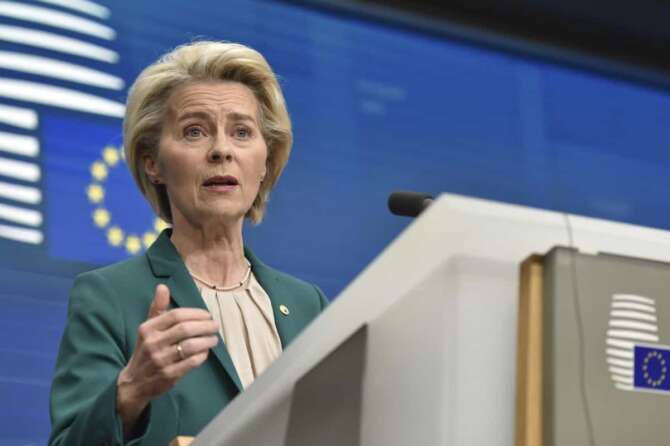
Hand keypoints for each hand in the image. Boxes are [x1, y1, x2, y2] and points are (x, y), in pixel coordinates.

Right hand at [116, 284, 218, 433]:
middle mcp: (153, 343)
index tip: (207, 315)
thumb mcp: (147, 329)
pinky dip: (202, 355)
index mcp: (148, 329)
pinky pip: (191, 362)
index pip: (176, 315)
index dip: (196, 313)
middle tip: (215, 326)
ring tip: (214, 339)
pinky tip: (205, 352)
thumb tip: (162, 286)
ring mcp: (161, 360)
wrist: (134, 383)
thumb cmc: (145, 350)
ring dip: (207, 341)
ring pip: (191, 346)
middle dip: (205, 326)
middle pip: (185, 329)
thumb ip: (158, 308)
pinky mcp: (169, 375)